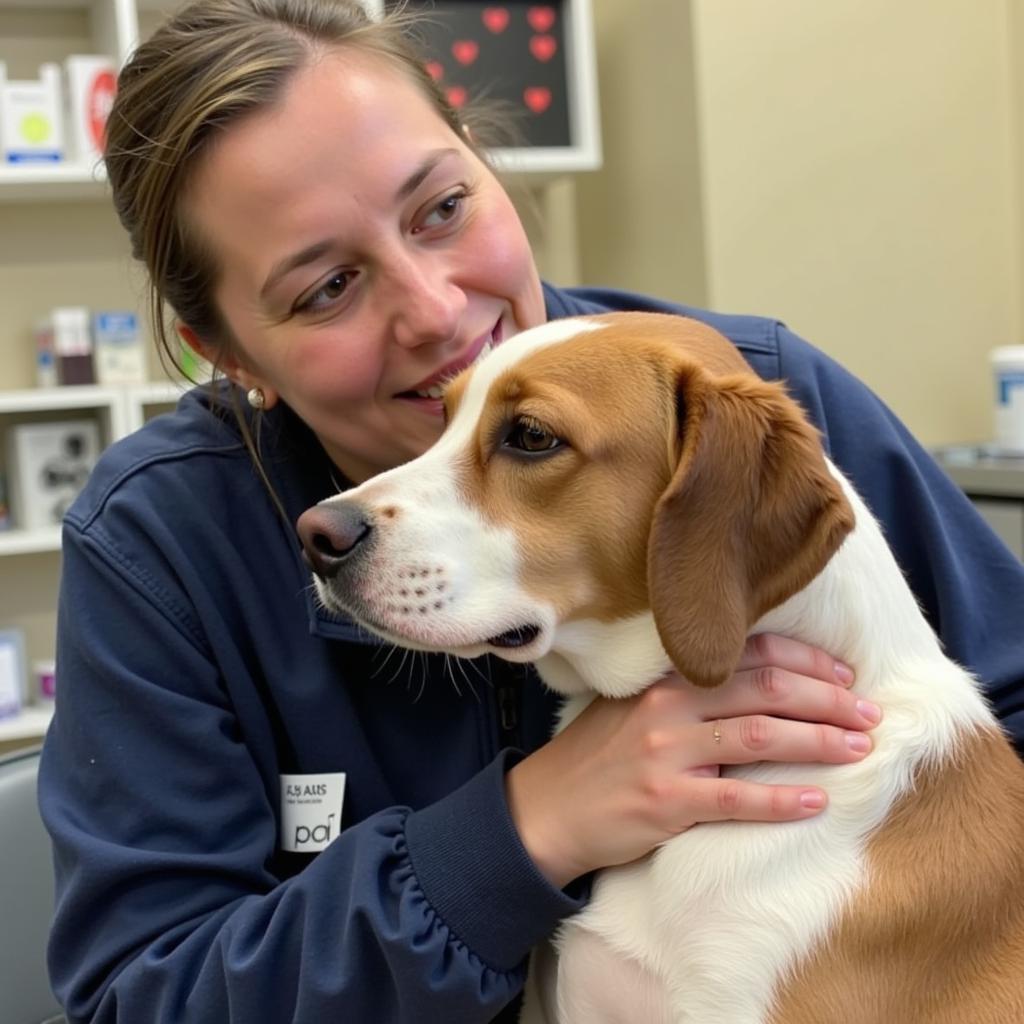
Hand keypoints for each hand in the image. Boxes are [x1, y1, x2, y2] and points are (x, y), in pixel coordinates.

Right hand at [506, 634, 879, 887]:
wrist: (547, 808)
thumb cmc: (599, 755)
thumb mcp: (637, 707)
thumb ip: (690, 692)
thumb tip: (765, 685)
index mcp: (666, 677)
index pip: (750, 653)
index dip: (806, 660)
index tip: (844, 674)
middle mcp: (669, 705)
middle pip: (767, 689)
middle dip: (828, 699)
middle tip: (869, 713)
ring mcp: (667, 753)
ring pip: (760, 737)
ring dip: (819, 741)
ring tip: (860, 749)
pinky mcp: (666, 803)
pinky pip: (736, 800)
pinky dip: (781, 799)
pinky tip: (817, 801)